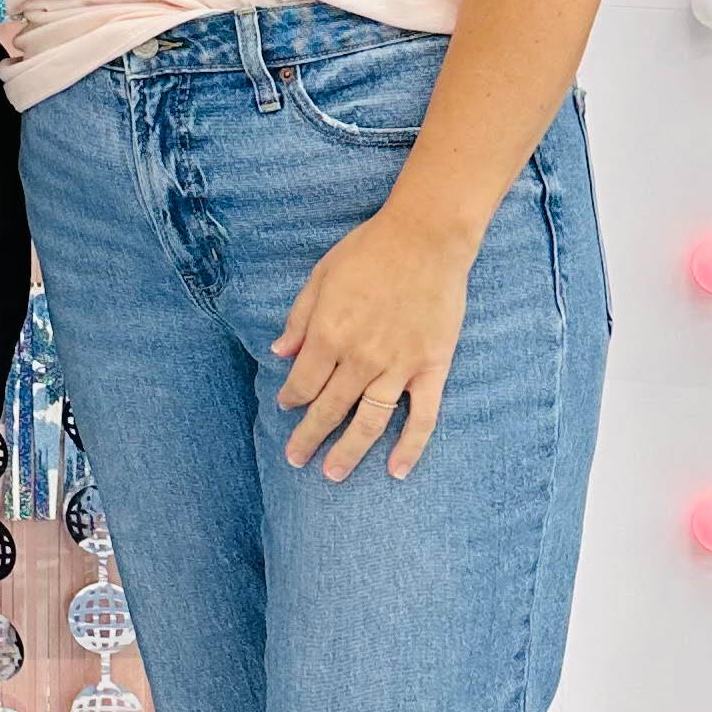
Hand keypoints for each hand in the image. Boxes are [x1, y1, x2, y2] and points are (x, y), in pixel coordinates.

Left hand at [272, 199, 478, 480]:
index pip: (302, 382)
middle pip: (329, 409)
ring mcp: (398, 366)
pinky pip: (422, 417)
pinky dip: (410, 447)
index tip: (286, 407)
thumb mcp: (321, 276)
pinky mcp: (432, 367)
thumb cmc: (370, 250)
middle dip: (309, 437)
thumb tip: (279, 352)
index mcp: (329, 334)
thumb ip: (299, 318)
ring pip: (369, 422)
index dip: (291, 398)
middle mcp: (360, 358)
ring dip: (348, 452)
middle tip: (295, 458)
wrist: (427, 236)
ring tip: (332, 474)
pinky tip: (397, 470)